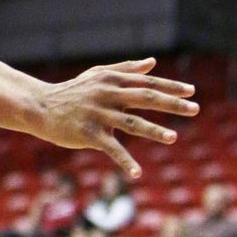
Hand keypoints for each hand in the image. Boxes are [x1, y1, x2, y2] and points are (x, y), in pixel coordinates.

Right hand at [32, 57, 197, 178]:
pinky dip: (125, 161)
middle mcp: (108, 95)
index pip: (148, 82)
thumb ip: (126, 69)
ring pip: (132, 123)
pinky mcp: (89, 133)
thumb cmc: (73, 91)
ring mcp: (98, 114)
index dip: (171, 87)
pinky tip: (137, 173)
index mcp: (112, 81)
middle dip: (172, 104)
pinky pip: (111, 148)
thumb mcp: (98, 76)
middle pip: (146, 98)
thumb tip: (152, 63)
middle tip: (195, 109)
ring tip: (173, 137)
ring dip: (154, 131)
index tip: (192, 91)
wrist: (40, 106)